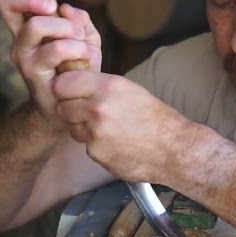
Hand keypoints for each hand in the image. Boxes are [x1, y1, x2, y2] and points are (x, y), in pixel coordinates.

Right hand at [0, 0, 102, 126]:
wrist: (75, 107)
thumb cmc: (79, 70)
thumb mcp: (86, 40)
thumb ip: (81, 20)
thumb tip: (68, 9)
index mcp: (30, 22)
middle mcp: (20, 36)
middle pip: (6, 0)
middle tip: (54, 7)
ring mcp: (24, 55)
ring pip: (35, 25)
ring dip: (65, 28)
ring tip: (80, 41)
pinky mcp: (34, 74)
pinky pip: (53, 51)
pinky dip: (75, 48)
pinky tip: (85, 57)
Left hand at [53, 72, 195, 183]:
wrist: (173, 149)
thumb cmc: (155, 118)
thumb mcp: (129, 90)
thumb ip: (99, 86)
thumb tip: (73, 83)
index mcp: (107, 87)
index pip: (64, 83)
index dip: (66, 88)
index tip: (72, 92)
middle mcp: (97, 108)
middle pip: (62, 106)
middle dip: (72, 110)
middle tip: (88, 113)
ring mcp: (95, 133)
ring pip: (72, 127)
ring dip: (82, 128)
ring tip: (107, 129)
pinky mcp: (96, 153)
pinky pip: (85, 145)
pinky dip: (96, 145)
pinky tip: (115, 143)